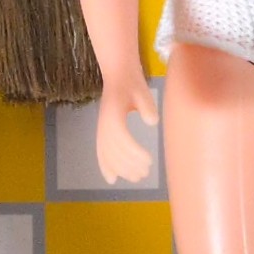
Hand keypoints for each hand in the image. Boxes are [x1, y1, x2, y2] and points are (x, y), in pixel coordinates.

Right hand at [95, 67, 159, 185]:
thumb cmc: (132, 82)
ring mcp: (102, 128)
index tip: (149, 160)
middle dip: (129, 164)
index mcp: (113, 114)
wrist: (117, 74)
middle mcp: (104, 124)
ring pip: (107, 154)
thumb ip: (147, 106)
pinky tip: (112, 179)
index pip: (122, 138)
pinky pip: (101, 152)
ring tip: (137, 177)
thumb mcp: (142, 90)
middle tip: (146, 172)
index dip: (134, 152)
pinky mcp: (103, 131)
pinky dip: (105, 166)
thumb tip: (152, 121)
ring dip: (120, 168)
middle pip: (114, 150)